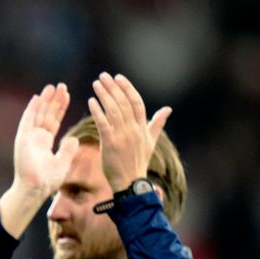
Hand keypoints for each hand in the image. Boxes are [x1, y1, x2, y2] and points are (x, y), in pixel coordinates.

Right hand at [0, 83, 78, 237]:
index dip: (60, 108)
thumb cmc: (47, 181)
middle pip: (46, 114)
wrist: (35, 189)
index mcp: (45, 143)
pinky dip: (32, 109)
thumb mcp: (63, 163)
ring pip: (38, 114)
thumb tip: (75, 139)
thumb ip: (68, 151)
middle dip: (54, 100)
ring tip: (52, 87)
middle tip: (61, 86)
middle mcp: (36, 137)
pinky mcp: (22, 138)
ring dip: (45, 100)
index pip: (54, 121)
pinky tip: (38, 97)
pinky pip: (28, 120)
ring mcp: (28, 137)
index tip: (67, 96)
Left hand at [87, 72, 171, 191]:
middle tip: (103, 76)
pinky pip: (103, 123)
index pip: (136, 102)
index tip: (118, 77)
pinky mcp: (110, 143)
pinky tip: (91, 101)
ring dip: (104, 95)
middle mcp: (134, 129)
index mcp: (143, 128)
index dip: (127, 88)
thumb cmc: (138, 162)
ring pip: (113, 110)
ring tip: (96, 84)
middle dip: (113, 87)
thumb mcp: (150, 142)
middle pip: (123, 103)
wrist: (130, 182)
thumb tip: (168, 109)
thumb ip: (156, 124)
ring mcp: (122, 136)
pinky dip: (97, 111)